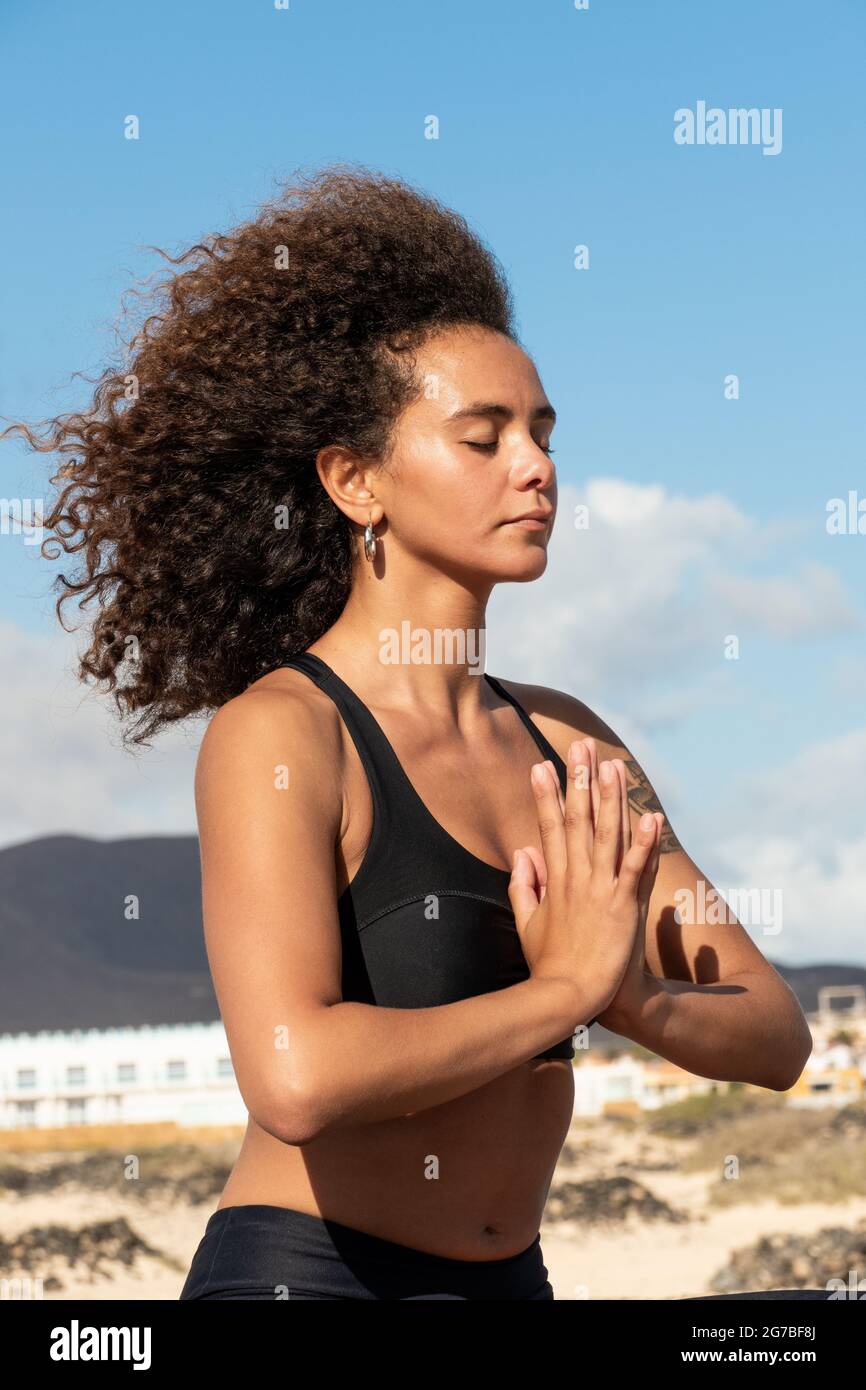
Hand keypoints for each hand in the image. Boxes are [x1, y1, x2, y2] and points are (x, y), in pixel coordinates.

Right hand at [508, 740, 662, 1024]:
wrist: (570, 997)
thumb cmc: (550, 965)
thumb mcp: (526, 923)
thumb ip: (523, 886)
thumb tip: (522, 853)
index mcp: (555, 880)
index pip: (547, 827)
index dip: (544, 795)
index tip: (540, 766)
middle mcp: (577, 878)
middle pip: (577, 819)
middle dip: (578, 780)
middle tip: (580, 746)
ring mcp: (601, 890)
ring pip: (606, 834)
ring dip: (610, 797)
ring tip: (613, 764)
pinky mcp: (624, 906)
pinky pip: (636, 868)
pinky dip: (644, 842)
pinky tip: (651, 816)